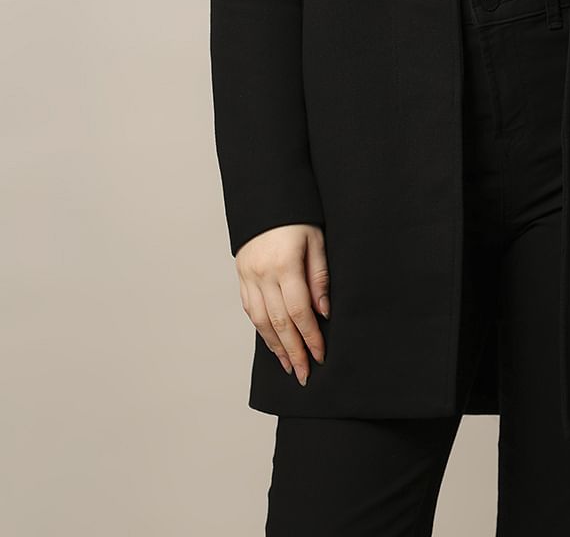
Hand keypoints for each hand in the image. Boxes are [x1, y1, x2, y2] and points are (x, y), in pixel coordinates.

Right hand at [235, 224, 329, 384]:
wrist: (266, 198)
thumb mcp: (316, 240)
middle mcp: (262, 274)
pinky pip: (251, 310)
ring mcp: (248, 277)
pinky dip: (262, 330)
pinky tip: (273, 342)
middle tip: (305, 374)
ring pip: (261, 321)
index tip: (321, 355)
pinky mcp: (242, 277)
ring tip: (289, 366)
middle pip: (279, 322)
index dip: (310, 336)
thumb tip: (324, 312)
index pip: (299, 311)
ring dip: (276, 347)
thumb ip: (320, 276)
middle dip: (294, 351)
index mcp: (284, 265)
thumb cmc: (298, 216)